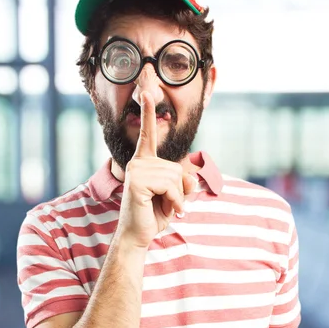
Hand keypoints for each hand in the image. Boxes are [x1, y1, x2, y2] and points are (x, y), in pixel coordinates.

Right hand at [117, 92, 196, 249]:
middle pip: (178, 167)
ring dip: (177, 197)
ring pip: (176, 177)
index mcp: (144, 162)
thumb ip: (186, 184)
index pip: (148, 134)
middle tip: (166, 204)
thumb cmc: (154, 216)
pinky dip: (174, 201)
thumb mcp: (176, 197)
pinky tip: (165, 209)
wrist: (138, 236)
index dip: (148, 113)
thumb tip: (192, 177)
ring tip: (164, 207)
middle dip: (179, 190)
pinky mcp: (137, 181)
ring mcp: (136, 170)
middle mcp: (138, 163)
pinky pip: (170, 186)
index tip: (146, 91)